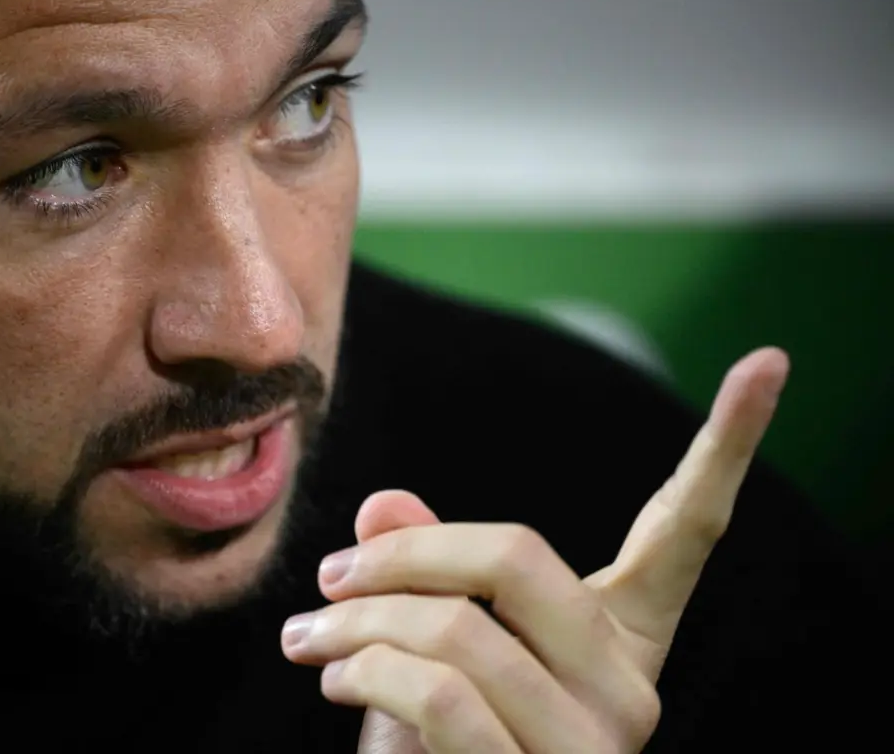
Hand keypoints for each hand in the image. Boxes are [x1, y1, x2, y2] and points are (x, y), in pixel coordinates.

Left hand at [281, 347, 789, 752]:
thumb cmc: (439, 747)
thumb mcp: (431, 653)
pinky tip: (333, 676)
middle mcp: (629, 686)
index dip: (729, 445)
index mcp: (620, 638)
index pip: (686, 533)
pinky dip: (365, 671)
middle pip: (516, 554)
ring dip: (357, 623)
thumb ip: (423, 578)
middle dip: (402, 555)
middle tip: (332, 575)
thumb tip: (383, 505)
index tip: (768, 361)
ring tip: (307, 636)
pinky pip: (440, 695)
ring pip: (460, 629)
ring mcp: (595, 742)